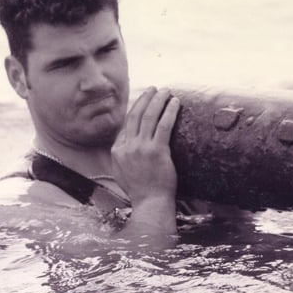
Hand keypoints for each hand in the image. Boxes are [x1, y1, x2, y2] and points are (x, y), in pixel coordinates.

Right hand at [111, 87, 179, 233]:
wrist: (150, 203)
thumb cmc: (140, 191)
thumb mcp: (122, 172)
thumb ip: (122, 156)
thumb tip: (126, 144)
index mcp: (117, 151)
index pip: (127, 124)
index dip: (137, 110)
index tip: (146, 102)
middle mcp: (127, 147)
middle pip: (136, 115)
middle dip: (146, 99)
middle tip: (154, 89)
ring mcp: (141, 148)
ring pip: (150, 117)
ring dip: (158, 100)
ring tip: (166, 91)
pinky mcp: (157, 151)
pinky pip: (164, 125)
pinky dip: (170, 111)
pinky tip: (175, 102)